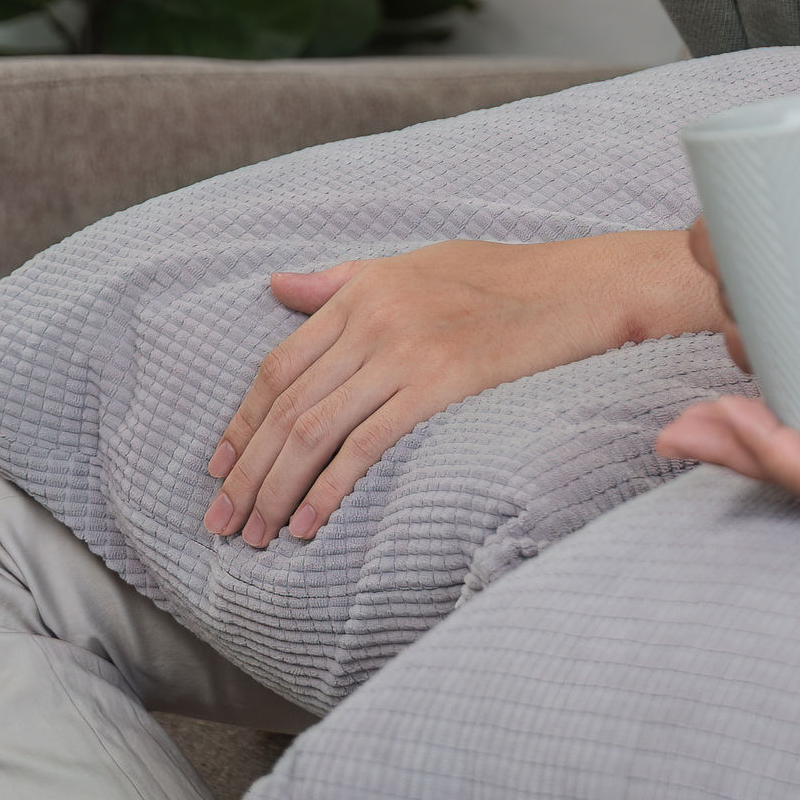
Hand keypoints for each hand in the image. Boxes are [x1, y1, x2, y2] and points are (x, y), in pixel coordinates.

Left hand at [202, 228, 720, 546]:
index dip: (241, 424)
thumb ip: (343, 281)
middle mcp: (372, 318)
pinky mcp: (440, 383)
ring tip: (258, 535)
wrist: (580, 288)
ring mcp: (405, 350)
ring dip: (277, 490)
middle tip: (225, 522)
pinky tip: (310, 524)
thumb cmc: (502, 279)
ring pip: (314, 432)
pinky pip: (366, 445)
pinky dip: (329, 490)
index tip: (219, 469)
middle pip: (287, 407)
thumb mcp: (414, 265)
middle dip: (248, 472)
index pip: (277, 367)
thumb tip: (278, 286)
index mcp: (360, 292)